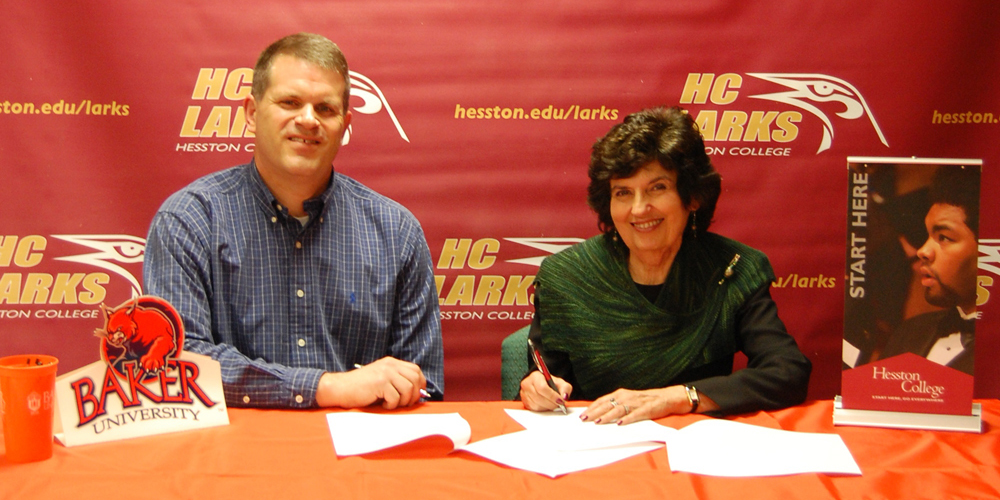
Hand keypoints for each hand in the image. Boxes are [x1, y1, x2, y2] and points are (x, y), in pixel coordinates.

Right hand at [316, 356, 426, 408]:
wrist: (340, 388)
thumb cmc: (360, 388)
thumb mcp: (382, 379)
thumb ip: (398, 382)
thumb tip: (418, 394)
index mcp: (392, 363)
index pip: (416, 370)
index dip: (420, 384)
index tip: (415, 396)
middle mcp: (390, 365)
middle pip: (415, 379)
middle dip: (413, 395)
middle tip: (403, 404)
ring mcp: (385, 373)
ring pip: (408, 389)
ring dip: (402, 401)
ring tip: (390, 403)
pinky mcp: (380, 383)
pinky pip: (395, 397)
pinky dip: (390, 405)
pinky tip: (381, 404)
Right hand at [519, 370, 571, 410]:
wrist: (542, 385)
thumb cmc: (550, 384)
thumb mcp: (560, 382)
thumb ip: (565, 388)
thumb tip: (564, 397)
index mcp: (535, 376)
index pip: (542, 387)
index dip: (552, 396)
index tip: (560, 400)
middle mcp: (527, 384)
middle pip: (539, 397)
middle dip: (551, 403)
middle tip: (559, 404)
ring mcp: (524, 394)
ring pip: (536, 405)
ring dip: (547, 407)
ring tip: (553, 404)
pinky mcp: (525, 402)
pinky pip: (534, 409)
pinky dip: (543, 409)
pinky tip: (547, 405)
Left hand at [581, 385, 695, 424]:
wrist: (666, 397)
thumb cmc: (645, 400)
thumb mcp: (628, 399)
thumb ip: (616, 405)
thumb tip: (599, 414)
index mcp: (621, 394)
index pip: (603, 400)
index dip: (592, 408)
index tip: (582, 415)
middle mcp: (626, 397)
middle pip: (607, 405)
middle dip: (595, 412)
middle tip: (584, 420)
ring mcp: (636, 403)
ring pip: (618, 409)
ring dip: (607, 416)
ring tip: (598, 422)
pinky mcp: (646, 409)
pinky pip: (635, 415)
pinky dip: (627, 419)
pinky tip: (620, 424)